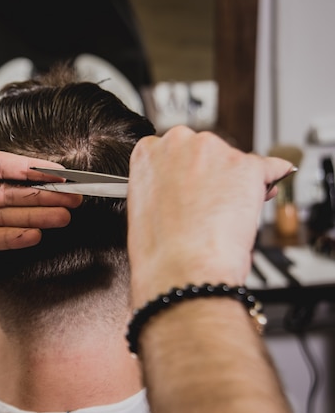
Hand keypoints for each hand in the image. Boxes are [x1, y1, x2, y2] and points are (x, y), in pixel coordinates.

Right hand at [126, 126, 293, 307]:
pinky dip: (265, 186)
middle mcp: (179, 143)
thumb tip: (186, 187)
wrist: (182, 270)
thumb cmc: (159, 250)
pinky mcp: (246, 165)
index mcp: (147, 153)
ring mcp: (214, 151)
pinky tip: (257, 200)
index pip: (174, 151)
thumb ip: (162, 186)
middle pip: (205, 150)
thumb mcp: (143, 207)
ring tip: (225, 215)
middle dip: (210, 173)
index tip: (189, 188)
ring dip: (234, 182)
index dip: (184, 173)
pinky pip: (268, 169)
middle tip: (209, 204)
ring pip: (234, 161)